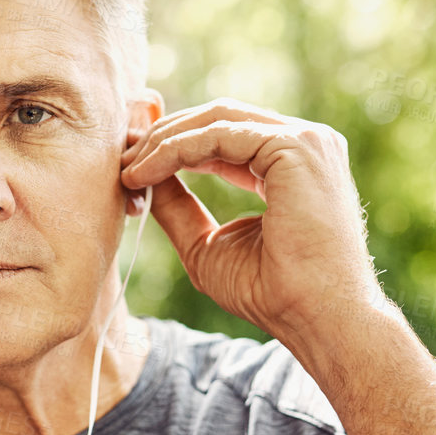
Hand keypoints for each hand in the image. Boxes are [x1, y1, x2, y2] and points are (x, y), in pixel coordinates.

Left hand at [118, 98, 385, 344]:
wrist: (315, 318)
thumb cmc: (271, 293)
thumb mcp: (207, 244)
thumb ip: (178, 207)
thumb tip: (141, 176)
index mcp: (291, 164)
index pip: (224, 134)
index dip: (173, 144)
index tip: (130, 163)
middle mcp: (305, 144)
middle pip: (218, 117)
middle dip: (162, 133)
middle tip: (120, 156)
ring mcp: (305, 141)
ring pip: (215, 120)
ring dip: (163, 141)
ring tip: (128, 170)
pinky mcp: (295, 147)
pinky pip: (218, 135)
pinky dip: (175, 149)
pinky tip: (144, 173)